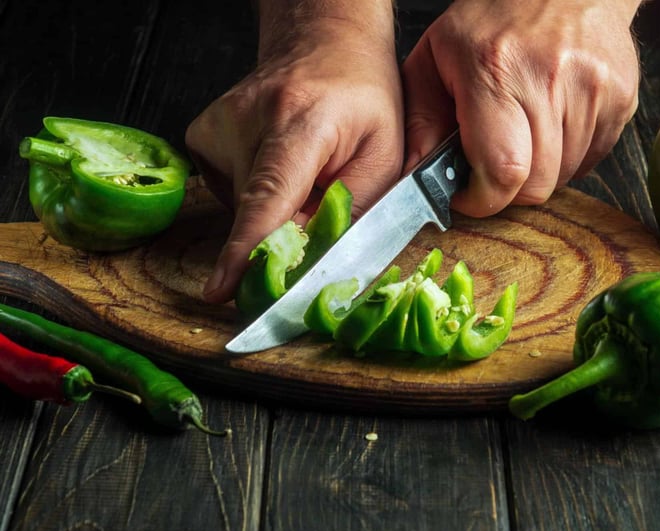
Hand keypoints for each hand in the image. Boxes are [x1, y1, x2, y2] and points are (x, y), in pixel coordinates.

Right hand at [186, 2, 401, 303]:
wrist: (325, 42)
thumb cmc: (364, 96)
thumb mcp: (386, 153)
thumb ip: (354, 209)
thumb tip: (316, 261)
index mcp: (301, 121)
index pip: (268, 195)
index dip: (246, 248)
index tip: (221, 289)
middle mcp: (248, 119)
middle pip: (255, 212)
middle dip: (286, 233)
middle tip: (318, 207)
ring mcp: (219, 125)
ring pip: (242, 206)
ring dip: (275, 209)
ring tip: (304, 173)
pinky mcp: (203, 136)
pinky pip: (229, 191)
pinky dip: (257, 193)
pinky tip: (279, 166)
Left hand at [401, 0, 642, 216]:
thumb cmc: (494, 17)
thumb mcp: (436, 56)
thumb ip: (420, 121)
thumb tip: (412, 177)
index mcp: (495, 70)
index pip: (502, 170)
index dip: (484, 199)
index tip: (468, 195)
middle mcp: (549, 79)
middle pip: (536, 184)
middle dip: (509, 190)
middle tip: (492, 167)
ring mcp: (593, 89)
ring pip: (564, 176)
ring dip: (539, 171)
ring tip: (523, 133)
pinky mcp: (621, 97)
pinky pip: (591, 159)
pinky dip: (568, 157)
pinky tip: (552, 123)